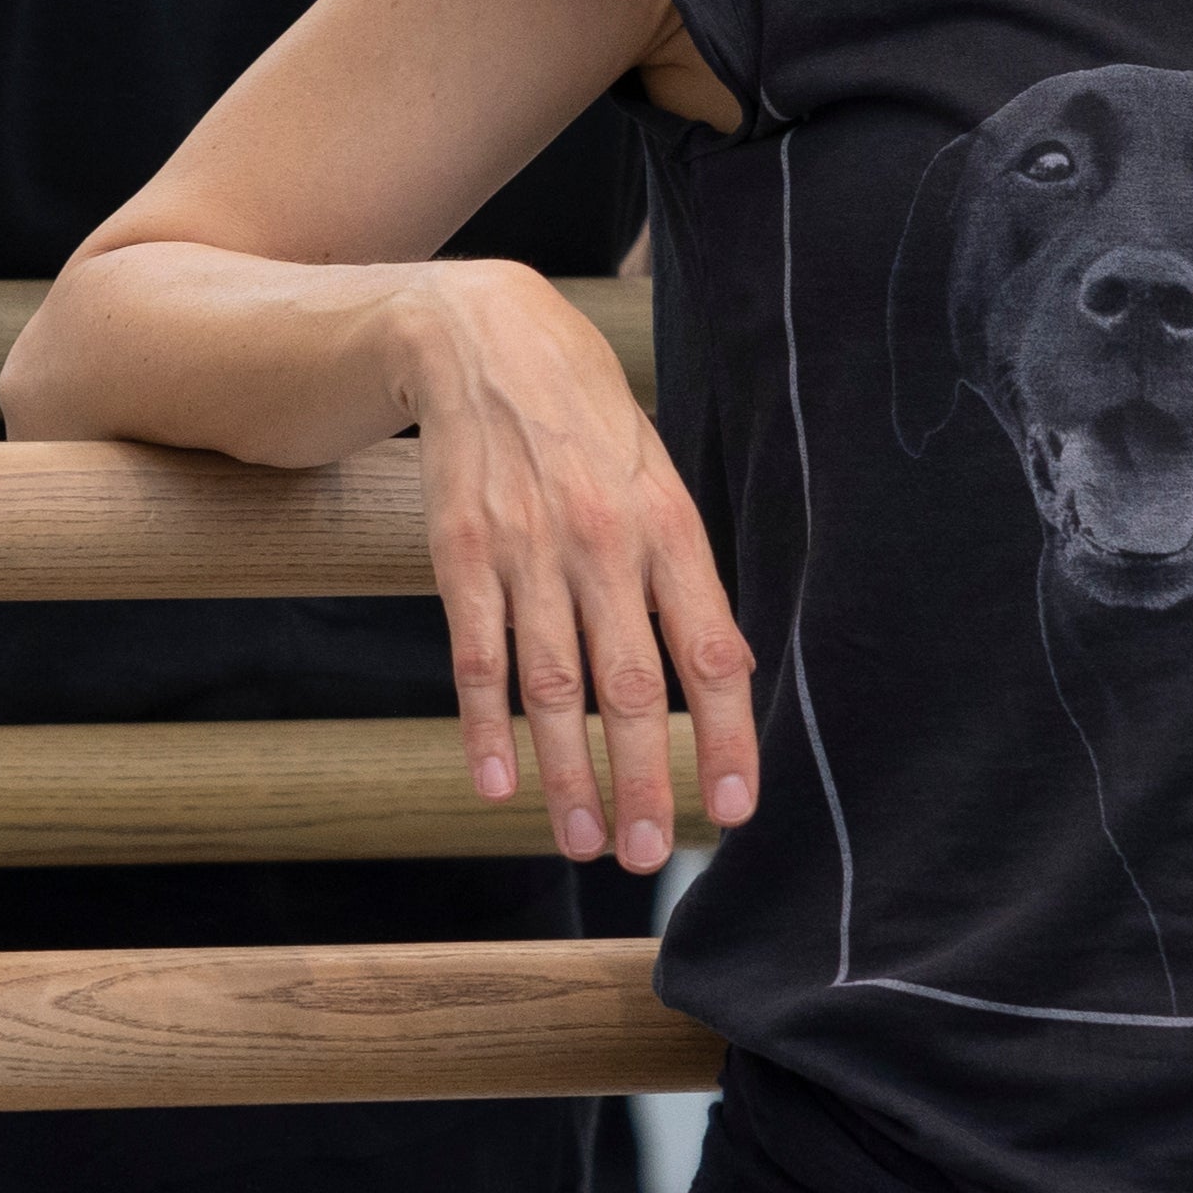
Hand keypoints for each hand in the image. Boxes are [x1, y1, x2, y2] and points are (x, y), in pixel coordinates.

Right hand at [388, 259, 753, 862]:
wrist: (483, 338)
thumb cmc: (588, 420)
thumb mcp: (659, 478)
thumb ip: (686, 574)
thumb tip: (731, 673)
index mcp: (669, 525)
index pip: (710, 652)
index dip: (726, 738)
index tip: (733, 811)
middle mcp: (601, 541)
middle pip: (629, 686)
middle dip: (641, 781)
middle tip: (646, 854)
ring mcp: (525, 549)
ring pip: (550, 686)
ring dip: (566, 774)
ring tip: (581, 841)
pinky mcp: (459, 552)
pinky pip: (475, 656)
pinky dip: (485, 727)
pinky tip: (497, 784)